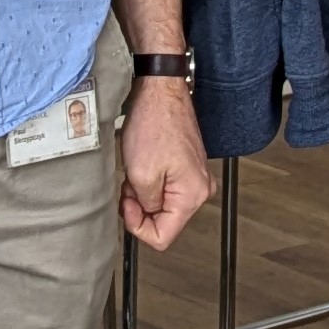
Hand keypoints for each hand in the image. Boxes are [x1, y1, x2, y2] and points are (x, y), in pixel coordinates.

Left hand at [118, 76, 212, 250]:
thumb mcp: (140, 174)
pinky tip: (143, 164)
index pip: (163, 237)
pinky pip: (166, 188)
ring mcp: (195, 178)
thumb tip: (148, 213)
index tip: (127, 205)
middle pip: (165, 221)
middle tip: (128, 185)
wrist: (161, 92)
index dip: (138, 227)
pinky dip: (150, 181)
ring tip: (136, 170)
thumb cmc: (154, 124)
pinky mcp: (188, 167)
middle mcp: (200, 190)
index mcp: (192, 196)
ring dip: (143, 193)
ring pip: (163, 204)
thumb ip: (145, 206)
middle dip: (141, 207)